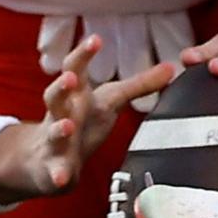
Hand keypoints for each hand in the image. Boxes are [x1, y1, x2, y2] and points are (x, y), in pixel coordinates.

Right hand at [0, 31, 175, 202]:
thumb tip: (171, 67)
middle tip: (70, 77)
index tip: (96, 39)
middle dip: (62, 86)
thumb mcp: (110, 100)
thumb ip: (139, 85)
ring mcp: (54, 140)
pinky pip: (55, 171)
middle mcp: (62, 113)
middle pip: (55, 95)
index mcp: (77, 94)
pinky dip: (59, 174)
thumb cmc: (83, 121)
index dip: (84, 53)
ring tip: (67, 126)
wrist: (46, 160)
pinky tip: (62, 177)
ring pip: (54, 131)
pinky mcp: (54, 167)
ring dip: (59, 129)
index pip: (75, 67)